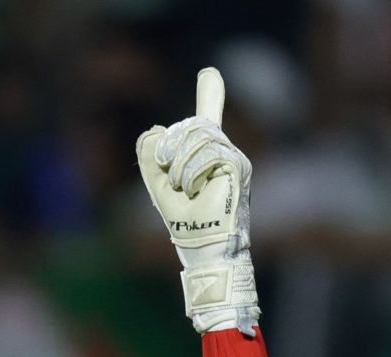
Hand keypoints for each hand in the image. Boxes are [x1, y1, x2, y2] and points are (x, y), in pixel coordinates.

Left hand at [137, 68, 257, 333]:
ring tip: (182, 187)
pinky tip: (195, 189)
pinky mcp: (238, 167)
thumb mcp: (157, 183)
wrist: (202, 249)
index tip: (209, 73)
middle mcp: (225, 154)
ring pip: (201, 134)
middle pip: (195, 125)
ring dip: (180, 162)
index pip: (208, 121)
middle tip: (167, 173)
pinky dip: (192, 170)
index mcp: (207, 157)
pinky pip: (209, 151)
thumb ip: (152, 156)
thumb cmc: (184, 225)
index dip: (210, 96)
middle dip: (172, 145)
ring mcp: (234, 160)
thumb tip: (153, 129)